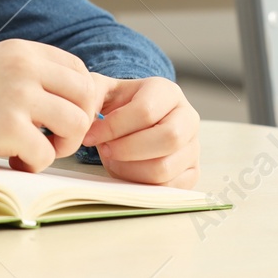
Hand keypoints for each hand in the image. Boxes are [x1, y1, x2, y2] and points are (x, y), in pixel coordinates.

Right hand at [0, 39, 107, 173]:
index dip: (78, 100)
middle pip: (87, 95)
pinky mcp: (8, 127)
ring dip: (61, 146)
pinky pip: (47, 154)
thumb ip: (33, 77)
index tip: (59, 120)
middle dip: (77, 124)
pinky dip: (33, 165)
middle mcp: (24, 65)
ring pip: (76, 124)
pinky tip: (10, 161)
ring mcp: (18, 94)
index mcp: (22, 50)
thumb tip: (85, 100)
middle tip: (50, 140)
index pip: (80, 70)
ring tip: (32, 150)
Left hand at [80, 75, 200, 187]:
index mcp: (168, 92)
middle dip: (127, 150)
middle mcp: (188, 117)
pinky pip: (169, 188)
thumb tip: (85, 116)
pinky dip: (142, 184)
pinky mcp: (192, 172)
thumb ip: (91, 94)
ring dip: (131, 169)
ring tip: (114, 160)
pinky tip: (127, 171)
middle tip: (105, 150)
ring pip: (166, 167)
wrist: (137, 121)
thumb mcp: (103, 90)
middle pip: (167, 138)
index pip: (146, 111)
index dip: (114, 127)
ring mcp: (193, 147)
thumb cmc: (120, 106)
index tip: (91, 136)